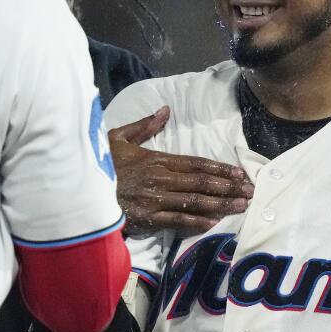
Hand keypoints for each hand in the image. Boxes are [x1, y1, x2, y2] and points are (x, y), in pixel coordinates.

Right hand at [110, 107, 252, 234]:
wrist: (79, 192)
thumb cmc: (100, 166)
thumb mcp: (118, 138)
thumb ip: (144, 126)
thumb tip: (165, 110)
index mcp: (156, 159)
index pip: (196, 163)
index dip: (220, 168)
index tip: (240, 173)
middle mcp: (160, 178)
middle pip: (201, 182)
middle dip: (229, 187)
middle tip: (251, 191)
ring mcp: (155, 199)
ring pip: (195, 201)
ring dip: (220, 203)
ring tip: (241, 205)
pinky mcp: (148, 218)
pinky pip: (177, 220)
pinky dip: (197, 221)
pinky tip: (214, 221)